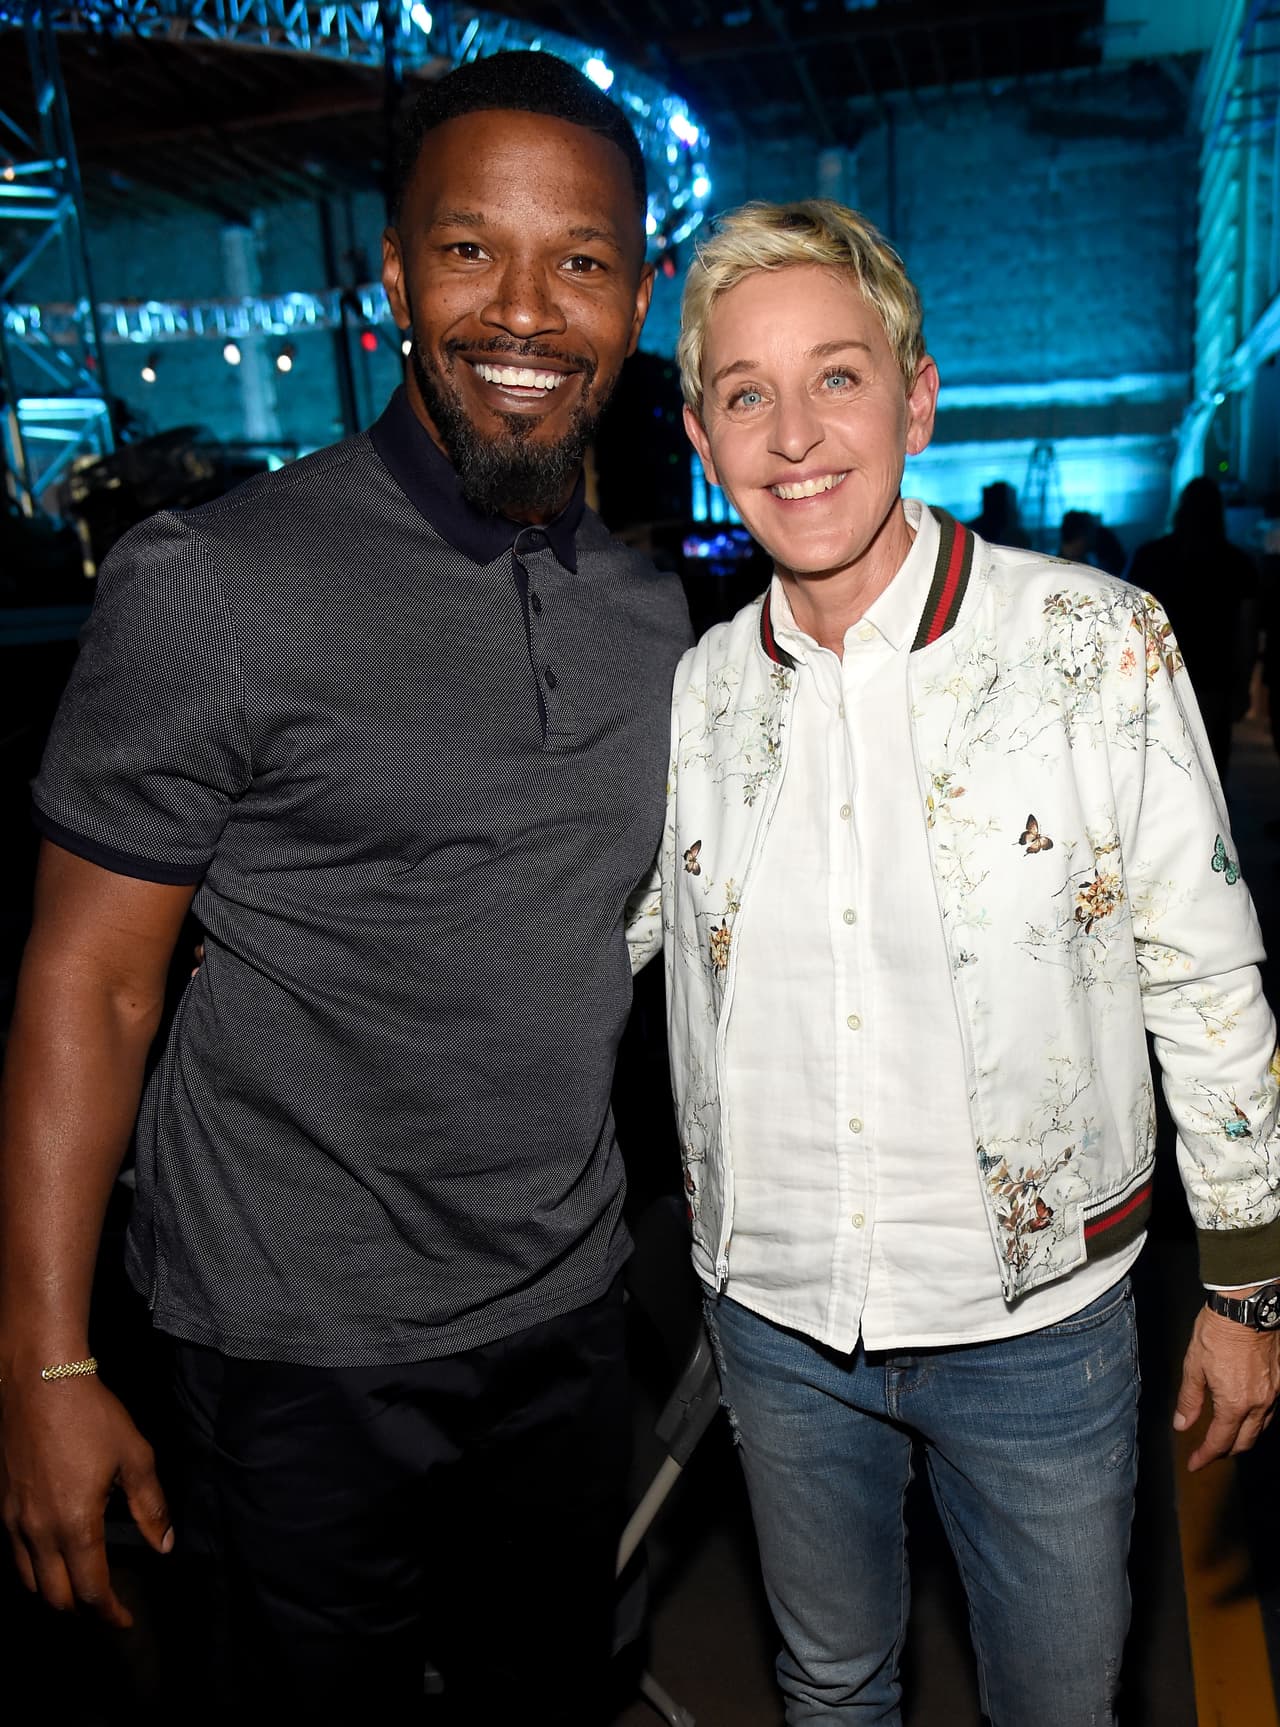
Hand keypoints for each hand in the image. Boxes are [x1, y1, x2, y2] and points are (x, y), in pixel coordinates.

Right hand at [1, 1374, 172, 1625]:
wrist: (42, 1383)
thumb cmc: (92, 1416)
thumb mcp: (135, 1457)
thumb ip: (151, 1506)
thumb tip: (163, 1545)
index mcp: (75, 1524)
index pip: (91, 1590)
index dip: (110, 1613)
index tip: (125, 1620)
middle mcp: (39, 1532)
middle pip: (56, 1598)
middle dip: (83, 1611)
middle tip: (106, 1609)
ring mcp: (14, 1522)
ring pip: (29, 1583)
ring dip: (55, 1595)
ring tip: (81, 1590)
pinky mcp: (2, 1508)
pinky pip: (14, 1557)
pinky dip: (34, 1572)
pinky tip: (53, 1560)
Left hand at [1173, 1303, 1279, 1471]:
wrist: (1247, 1307)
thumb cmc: (1218, 1331)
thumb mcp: (1193, 1365)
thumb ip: (1189, 1399)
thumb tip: (1182, 1424)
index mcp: (1234, 1403)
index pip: (1220, 1441)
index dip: (1205, 1455)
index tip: (1194, 1463)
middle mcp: (1259, 1404)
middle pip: (1245, 1441)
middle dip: (1226, 1451)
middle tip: (1209, 1452)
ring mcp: (1274, 1394)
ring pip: (1261, 1428)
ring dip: (1243, 1437)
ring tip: (1226, 1436)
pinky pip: (1270, 1412)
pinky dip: (1256, 1420)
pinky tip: (1245, 1414)